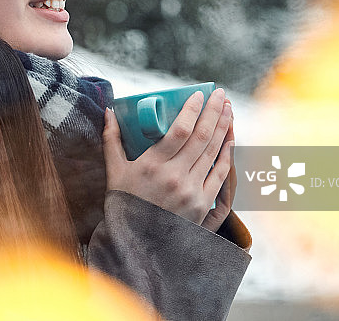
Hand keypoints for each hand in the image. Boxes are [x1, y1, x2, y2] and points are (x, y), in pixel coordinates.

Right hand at [103, 89, 234, 231]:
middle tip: (221, 94)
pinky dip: (226, 154)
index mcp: (152, 166)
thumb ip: (111, 139)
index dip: (192, 110)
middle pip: (201, 137)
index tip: (199, 94)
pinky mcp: (202, 204)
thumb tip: (108, 110)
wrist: (138, 243)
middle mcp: (174, 177)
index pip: (179, 130)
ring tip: (229, 110)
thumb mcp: (114, 171)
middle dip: (214, 112)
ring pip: (213, 152)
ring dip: (223, 128)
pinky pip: (219, 174)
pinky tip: (230, 138)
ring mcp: (190, 191)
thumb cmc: (124, 204)